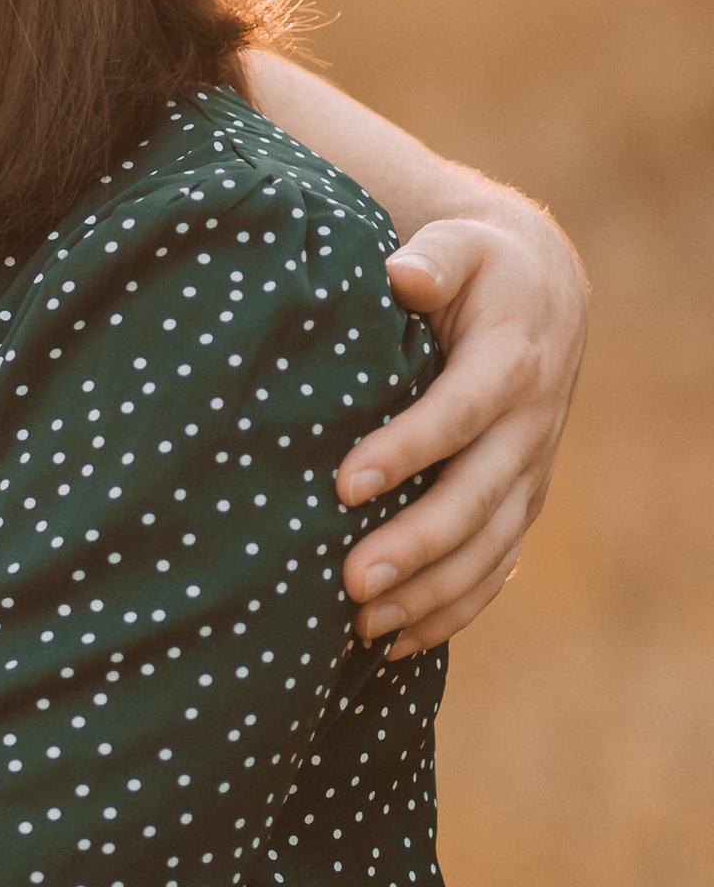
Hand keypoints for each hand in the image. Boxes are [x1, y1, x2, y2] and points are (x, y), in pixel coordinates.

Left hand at [338, 210, 587, 653]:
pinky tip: (396, 641)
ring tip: (363, 626)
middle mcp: (528, 428)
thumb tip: (403, 274)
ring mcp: (528, 474)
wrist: (542, 295)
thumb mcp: (460, 245)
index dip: (406, 449)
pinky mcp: (519, 504)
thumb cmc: (477, 268)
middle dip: (415, 545)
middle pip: (475, 499)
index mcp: (510, 363)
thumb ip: (432, 258)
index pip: (458, 414)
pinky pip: (495, 568)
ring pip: (488, 548)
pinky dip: (452, 610)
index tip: (344, 483)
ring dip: (429, 593)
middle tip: (349, 582)